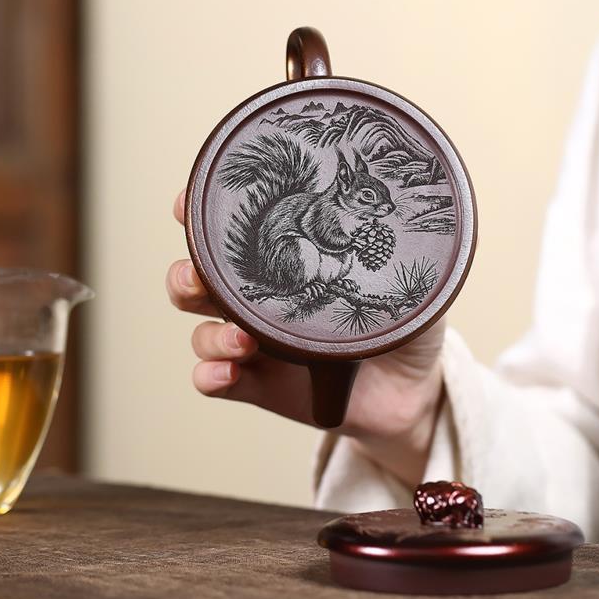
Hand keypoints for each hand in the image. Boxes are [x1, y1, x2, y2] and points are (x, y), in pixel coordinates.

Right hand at [166, 190, 446, 485]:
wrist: (413, 394)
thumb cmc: (404, 328)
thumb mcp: (408, 281)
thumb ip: (400, 252)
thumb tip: (397, 214)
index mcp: (288, 263)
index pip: (232, 234)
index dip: (199, 215)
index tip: (189, 204)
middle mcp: (260, 301)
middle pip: (197, 281)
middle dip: (186, 276)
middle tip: (199, 279)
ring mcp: (255, 346)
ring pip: (202, 331)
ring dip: (209, 333)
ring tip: (240, 340)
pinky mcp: (258, 386)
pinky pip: (214, 381)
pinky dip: (211, 375)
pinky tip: (228, 372)